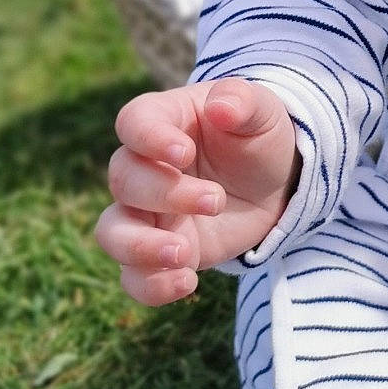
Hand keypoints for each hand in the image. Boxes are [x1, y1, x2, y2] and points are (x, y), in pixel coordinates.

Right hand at [96, 79, 298, 304]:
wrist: (274, 183)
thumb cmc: (258, 137)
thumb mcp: (262, 112)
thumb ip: (242, 102)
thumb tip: (222, 107)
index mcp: (164, 121)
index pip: (133, 123)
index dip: (148, 138)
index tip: (184, 153)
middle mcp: (145, 167)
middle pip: (123, 179)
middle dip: (167, 194)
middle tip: (216, 200)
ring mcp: (148, 213)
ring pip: (112, 232)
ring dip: (140, 247)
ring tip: (183, 255)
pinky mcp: (160, 251)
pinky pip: (134, 277)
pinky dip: (151, 286)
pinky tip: (187, 283)